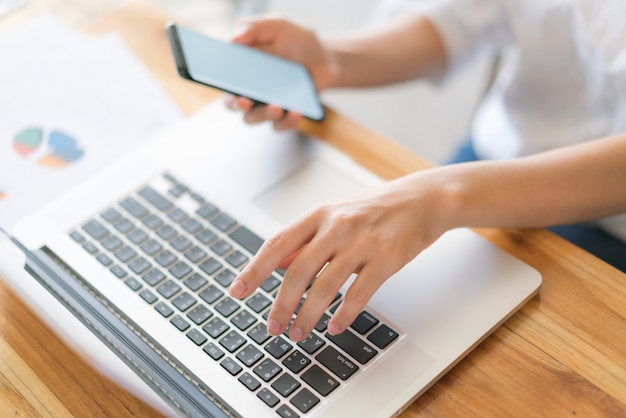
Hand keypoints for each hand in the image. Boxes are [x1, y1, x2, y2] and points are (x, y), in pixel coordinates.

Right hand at [224, 17, 336, 129]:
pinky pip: (280, 125)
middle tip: (245, 101)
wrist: (324, 58)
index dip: (217, 82)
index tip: (221, 80)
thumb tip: (234, 39)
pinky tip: (296, 111)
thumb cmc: (296, 41)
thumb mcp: (277, 26)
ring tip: (276, 106)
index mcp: (240, 68)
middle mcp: (248, 90)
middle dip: (237, 104)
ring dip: (263, 114)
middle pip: (232, 103)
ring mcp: (265, 105)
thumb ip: (254, 28)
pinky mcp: (284, 116)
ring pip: (254, 118)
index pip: (222, 79)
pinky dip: (287, 121)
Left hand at [229, 173, 451, 340]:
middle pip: (298, 271)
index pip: (277, 244)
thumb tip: (275, 263)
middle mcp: (336, 226)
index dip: (254, 270)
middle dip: (281, 305)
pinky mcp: (387, 258)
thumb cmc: (373, 210)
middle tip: (272, 327)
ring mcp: (362, 242)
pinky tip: (334, 327)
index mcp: (318, 215)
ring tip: (298, 334)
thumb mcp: (334, 215)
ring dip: (308, 316)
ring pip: (326, 286)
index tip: (237, 292)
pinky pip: (359, 293)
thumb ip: (305, 239)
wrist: (421, 200)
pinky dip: (344, 314)